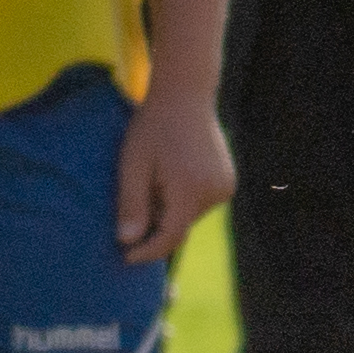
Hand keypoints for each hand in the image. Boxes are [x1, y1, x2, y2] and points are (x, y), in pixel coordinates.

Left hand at [119, 86, 234, 260]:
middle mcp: (216, 193)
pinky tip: (168, 177)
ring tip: (151, 181)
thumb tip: (127, 241)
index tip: (125, 257)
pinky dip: (181, 200)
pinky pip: (199, 203)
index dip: (147, 251)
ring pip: (189, 216)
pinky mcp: (227, 181)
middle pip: (180, 226)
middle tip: (132, 203)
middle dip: (154, 225)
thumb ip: (131, 204)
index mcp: (191, 190)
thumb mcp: (133, 165)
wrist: (185, 95)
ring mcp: (226, 187)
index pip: (170, 237)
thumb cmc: (152, 127)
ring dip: (168, 211)